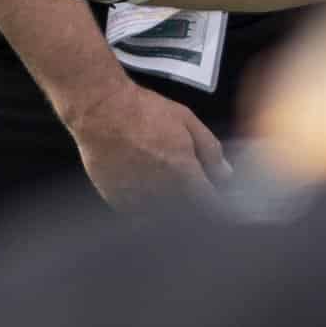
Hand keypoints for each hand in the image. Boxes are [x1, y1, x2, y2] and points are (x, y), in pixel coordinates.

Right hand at [61, 79, 227, 206]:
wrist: (101, 110)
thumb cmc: (142, 111)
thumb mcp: (188, 122)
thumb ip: (210, 150)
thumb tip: (225, 174)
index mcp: (182, 172)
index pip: (208, 203)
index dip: (216, 204)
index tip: (218, 202)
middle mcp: (160, 190)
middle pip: (186, 212)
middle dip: (194, 203)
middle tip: (191, 187)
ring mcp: (135, 197)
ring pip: (162, 215)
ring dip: (170, 207)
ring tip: (165, 183)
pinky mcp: (114, 199)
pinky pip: (137, 212)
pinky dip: (146, 205)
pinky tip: (146, 187)